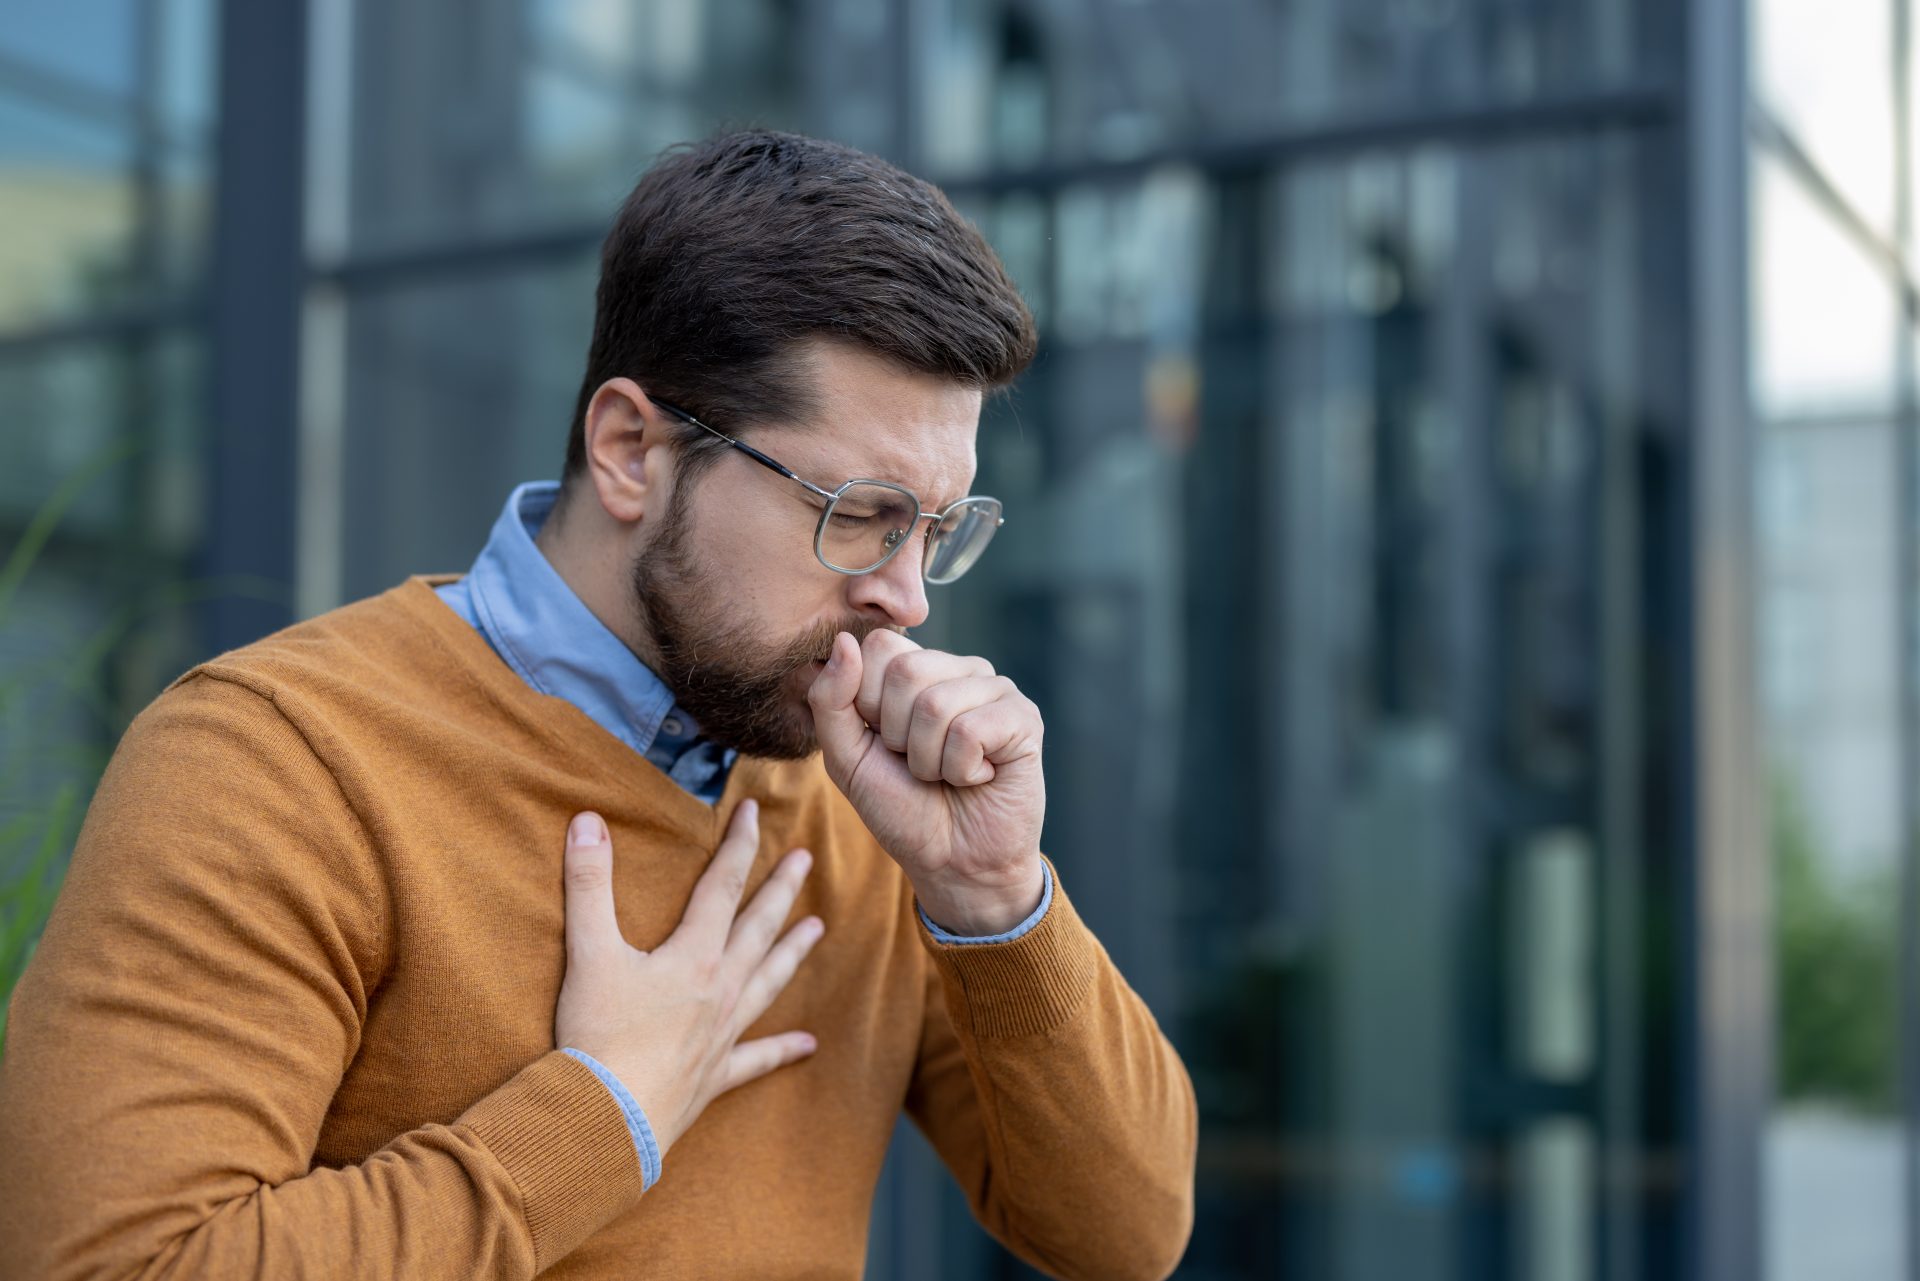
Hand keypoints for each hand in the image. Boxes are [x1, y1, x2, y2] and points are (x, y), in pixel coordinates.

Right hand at [553, 799, 822, 1158]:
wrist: (606, 1118)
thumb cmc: (598, 1035)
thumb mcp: (589, 952)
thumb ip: (589, 884)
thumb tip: (588, 821)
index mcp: (694, 956)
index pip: (722, 886)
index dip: (738, 844)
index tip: (752, 810)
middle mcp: (720, 990)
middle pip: (758, 928)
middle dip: (780, 889)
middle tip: (806, 859)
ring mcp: (723, 1034)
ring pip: (769, 981)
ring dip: (792, 952)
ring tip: (817, 928)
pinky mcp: (716, 1074)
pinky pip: (758, 1058)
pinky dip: (783, 1049)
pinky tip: (810, 1045)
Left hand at [806, 629, 1044, 934]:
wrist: (952, 862)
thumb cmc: (902, 809)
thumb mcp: (847, 758)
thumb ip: (831, 700)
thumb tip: (843, 641)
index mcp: (916, 670)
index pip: (879, 646)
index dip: (868, 703)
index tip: (886, 742)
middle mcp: (957, 669)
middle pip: (905, 671)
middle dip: (898, 737)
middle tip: (921, 764)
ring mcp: (995, 689)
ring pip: (937, 705)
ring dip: (930, 760)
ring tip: (949, 774)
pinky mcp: (1023, 717)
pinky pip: (971, 730)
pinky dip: (962, 771)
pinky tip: (980, 777)